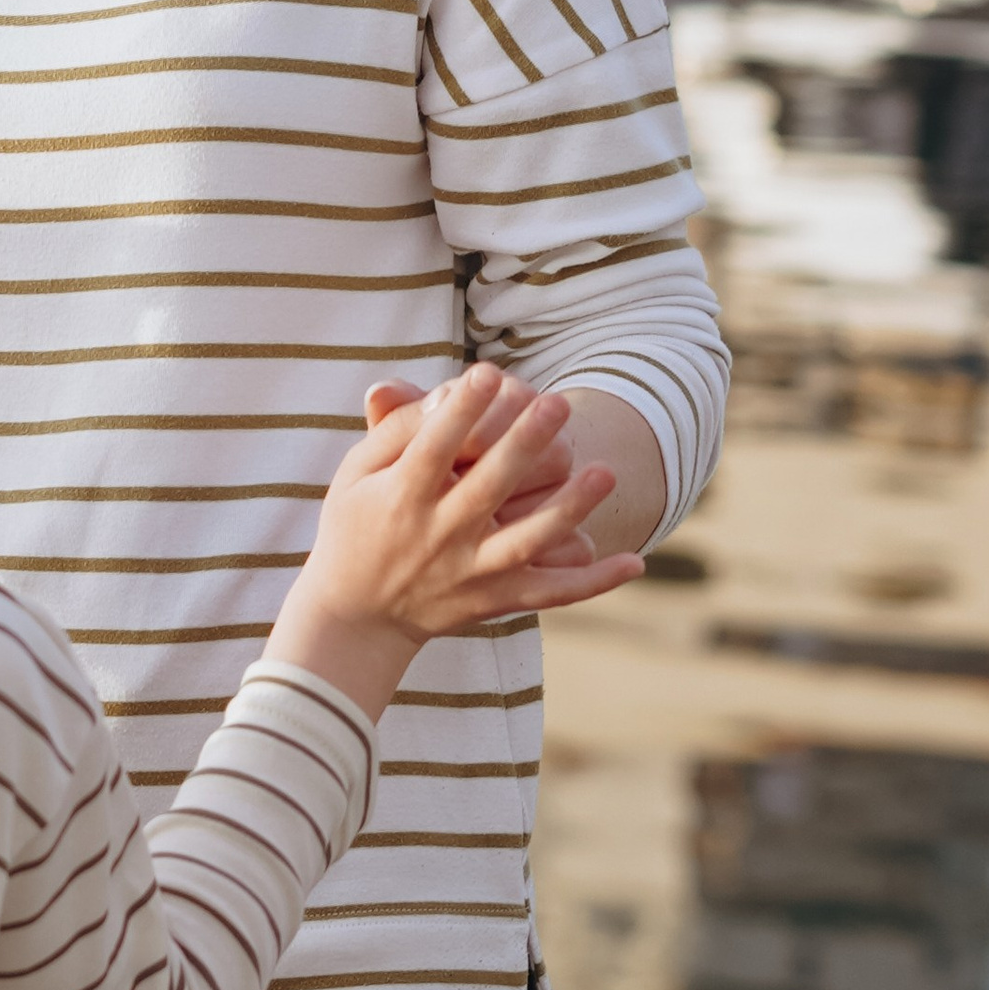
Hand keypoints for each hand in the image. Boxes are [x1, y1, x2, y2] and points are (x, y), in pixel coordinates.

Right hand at [266, 365, 642, 719]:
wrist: (355, 617)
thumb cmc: (355, 528)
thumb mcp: (355, 475)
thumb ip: (392, 431)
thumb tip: (439, 395)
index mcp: (402, 497)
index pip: (435, 446)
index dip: (462, 408)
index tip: (488, 373)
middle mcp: (439, 535)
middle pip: (489, 485)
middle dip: (524, 441)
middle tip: (557, 403)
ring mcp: (470, 572)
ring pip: (528, 541)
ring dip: (569, 508)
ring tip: (606, 472)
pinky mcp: (493, 601)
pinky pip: (550, 594)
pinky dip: (593, 584)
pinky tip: (633, 562)